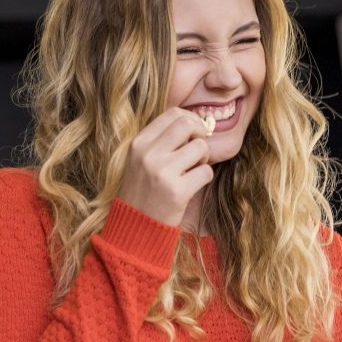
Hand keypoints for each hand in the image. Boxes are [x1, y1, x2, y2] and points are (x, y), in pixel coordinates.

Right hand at [116, 106, 214, 226]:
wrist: (135, 227)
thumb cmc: (143, 191)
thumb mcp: (141, 160)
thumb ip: (162, 140)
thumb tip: (194, 122)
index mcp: (139, 143)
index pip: (173, 113)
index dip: (190, 119)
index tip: (193, 134)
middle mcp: (148, 154)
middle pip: (188, 123)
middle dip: (200, 134)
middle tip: (198, 150)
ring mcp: (162, 172)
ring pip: (201, 147)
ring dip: (204, 159)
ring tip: (192, 170)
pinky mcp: (176, 191)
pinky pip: (206, 172)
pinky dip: (204, 178)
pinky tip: (192, 186)